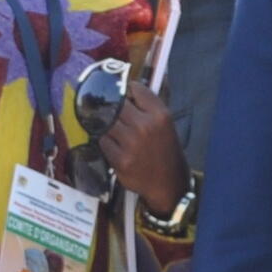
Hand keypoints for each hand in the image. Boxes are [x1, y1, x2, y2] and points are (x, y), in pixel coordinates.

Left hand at [101, 80, 185, 216]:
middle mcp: (145, 126)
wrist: (168, 182)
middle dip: (116, 109)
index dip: (127, 91)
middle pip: (116, 104)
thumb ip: (147, 106)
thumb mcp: (165, 123)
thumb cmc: (165, 150)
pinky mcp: (119, 159)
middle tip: (120, 117)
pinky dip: (108, 143)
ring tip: (121, 135)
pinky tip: (119, 148)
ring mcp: (131, 144)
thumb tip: (123, 89)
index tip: (125, 96)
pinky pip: (103, 141)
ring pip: (106, 122)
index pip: (134, 89)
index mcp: (160, 115)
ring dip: (109, 126)